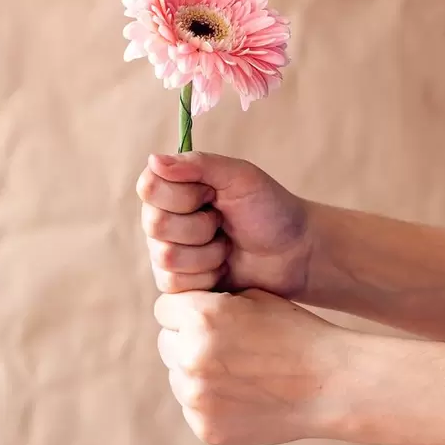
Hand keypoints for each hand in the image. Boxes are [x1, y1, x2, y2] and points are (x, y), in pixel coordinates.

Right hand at [137, 152, 309, 296]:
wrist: (294, 253)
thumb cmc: (270, 208)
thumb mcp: (239, 176)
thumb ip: (198, 164)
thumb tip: (154, 159)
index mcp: (174, 186)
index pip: (150, 188)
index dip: (183, 195)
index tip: (212, 194)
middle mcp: (163, 218)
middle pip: (156, 225)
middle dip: (200, 226)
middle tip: (224, 222)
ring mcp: (166, 252)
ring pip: (166, 257)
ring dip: (208, 253)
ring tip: (227, 246)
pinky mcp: (177, 284)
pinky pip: (175, 284)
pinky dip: (207, 276)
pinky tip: (223, 268)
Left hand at [154, 288, 349, 444]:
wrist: (329, 383)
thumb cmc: (293, 331)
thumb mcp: (251, 296)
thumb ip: (207, 300)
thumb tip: (174, 306)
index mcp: (201, 316)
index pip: (165, 308)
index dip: (186, 308)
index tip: (207, 313)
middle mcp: (191, 357)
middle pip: (166, 342)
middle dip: (186, 338)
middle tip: (224, 342)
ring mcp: (197, 398)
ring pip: (177, 375)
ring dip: (195, 370)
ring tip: (238, 368)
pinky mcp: (206, 428)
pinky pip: (192, 406)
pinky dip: (210, 400)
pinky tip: (244, 393)